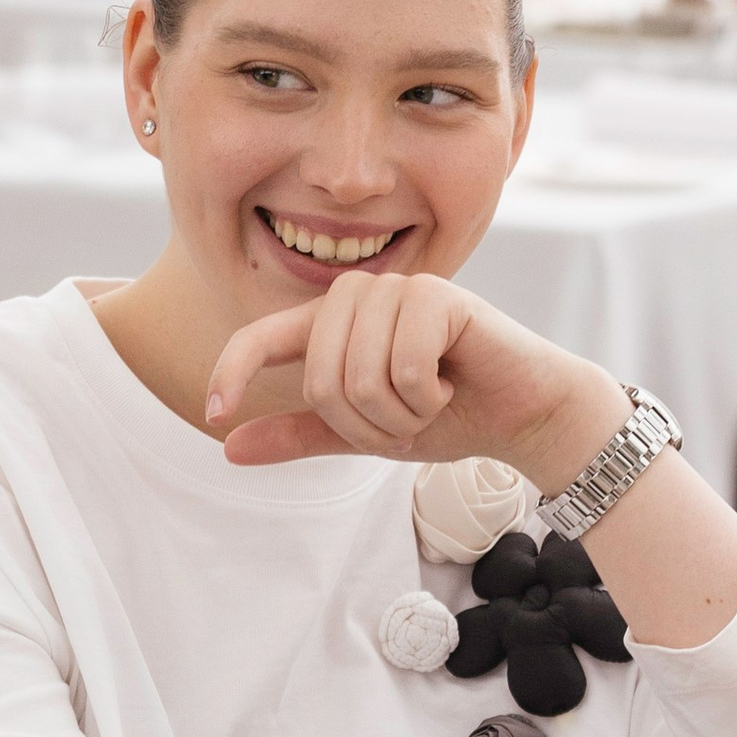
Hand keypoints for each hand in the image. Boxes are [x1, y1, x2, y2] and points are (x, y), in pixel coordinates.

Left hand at [205, 270, 621, 488]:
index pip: (261, 336)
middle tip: (407, 417)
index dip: (232, 370)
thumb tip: (228, 446)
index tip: (216, 413)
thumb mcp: (363, 434)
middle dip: (364, 423)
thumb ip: (301, 434)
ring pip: (358, 376)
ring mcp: (397, 289)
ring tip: (432, 399)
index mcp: (333, 324)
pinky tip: (453, 381)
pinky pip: (403, 365)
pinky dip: (427, 395)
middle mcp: (360, 296)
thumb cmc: (448, 415)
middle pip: (319, 378)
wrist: (521, 416)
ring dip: (398, 414)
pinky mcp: (437, 294)